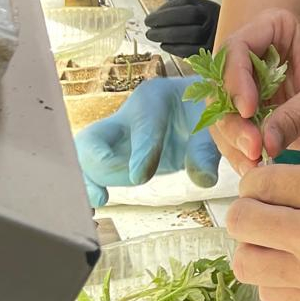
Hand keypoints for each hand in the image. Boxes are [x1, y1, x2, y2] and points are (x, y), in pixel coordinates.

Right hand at [73, 76, 219, 206]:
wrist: (194, 108)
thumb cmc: (204, 112)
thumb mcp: (212, 124)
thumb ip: (206, 150)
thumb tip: (204, 179)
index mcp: (154, 98)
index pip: (143, 126)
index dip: (141, 152)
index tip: (139, 177)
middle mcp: (127, 116)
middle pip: (97, 134)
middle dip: (94, 159)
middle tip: (103, 184)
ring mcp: (115, 138)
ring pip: (87, 156)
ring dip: (88, 177)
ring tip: (98, 198)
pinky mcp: (114, 157)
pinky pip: (92, 170)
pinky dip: (91, 185)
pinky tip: (97, 202)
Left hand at [144, 0, 220, 56]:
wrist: (224, 38)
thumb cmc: (201, 24)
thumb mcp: (193, 10)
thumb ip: (175, 8)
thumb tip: (154, 16)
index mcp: (206, 5)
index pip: (185, 3)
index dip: (164, 12)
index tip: (148, 19)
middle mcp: (213, 17)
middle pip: (190, 16)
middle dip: (165, 23)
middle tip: (149, 31)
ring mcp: (215, 33)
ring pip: (193, 34)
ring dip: (168, 36)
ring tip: (154, 37)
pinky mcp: (212, 50)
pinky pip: (194, 49)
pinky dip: (176, 48)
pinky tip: (165, 46)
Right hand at [209, 9, 299, 173]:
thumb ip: (297, 115)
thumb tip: (265, 143)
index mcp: (273, 30)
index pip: (237, 48)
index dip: (235, 79)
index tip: (249, 111)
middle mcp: (253, 54)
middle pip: (222, 85)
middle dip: (231, 119)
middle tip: (252, 147)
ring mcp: (249, 86)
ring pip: (222, 113)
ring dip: (232, 141)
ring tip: (254, 163)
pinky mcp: (251, 114)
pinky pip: (233, 134)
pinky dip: (239, 152)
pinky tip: (253, 168)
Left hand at [226, 157, 299, 300]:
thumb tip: (288, 183)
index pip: (262, 181)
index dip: (259, 181)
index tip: (269, 186)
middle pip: (242, 221)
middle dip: (249, 211)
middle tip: (267, 211)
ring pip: (246, 262)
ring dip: (256, 248)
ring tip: (278, 241)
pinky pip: (270, 294)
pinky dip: (275, 279)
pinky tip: (296, 268)